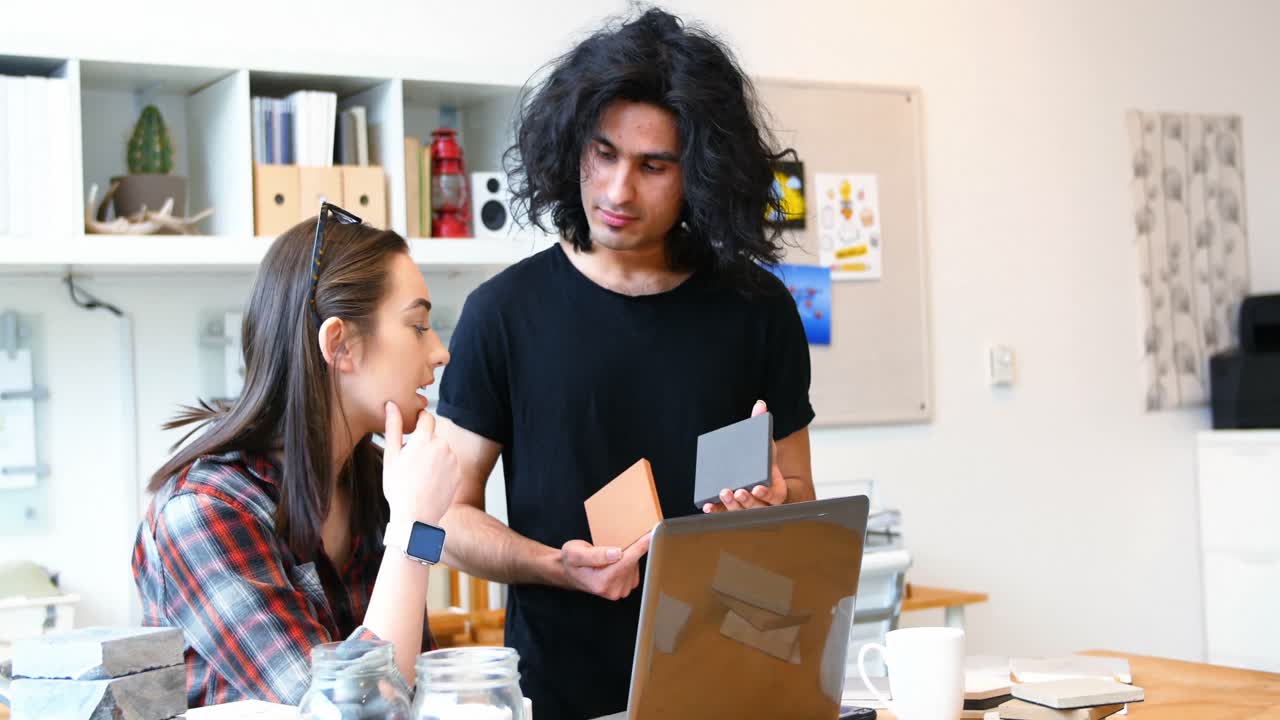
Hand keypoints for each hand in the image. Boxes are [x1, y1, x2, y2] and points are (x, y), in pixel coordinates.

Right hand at [383, 401, 459, 525]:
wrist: (415, 517)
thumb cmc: (398, 487)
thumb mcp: (391, 456)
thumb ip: (393, 427)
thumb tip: (391, 405)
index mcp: (424, 439)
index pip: (427, 417)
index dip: (420, 421)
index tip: (414, 428)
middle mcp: (442, 445)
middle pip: (434, 437)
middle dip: (425, 444)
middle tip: (411, 463)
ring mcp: (453, 460)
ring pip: (443, 452)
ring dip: (434, 458)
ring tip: (420, 476)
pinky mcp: (459, 473)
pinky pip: (450, 466)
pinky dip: (442, 471)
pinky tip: (431, 483)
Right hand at [558, 532, 651, 600]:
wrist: (568, 573)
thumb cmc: (570, 561)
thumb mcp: (575, 552)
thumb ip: (595, 554)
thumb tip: (617, 553)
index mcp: (602, 581)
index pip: (627, 560)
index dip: (640, 546)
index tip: (652, 534)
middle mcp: (613, 590)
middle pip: (633, 562)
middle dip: (629, 548)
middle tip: (614, 542)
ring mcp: (620, 591)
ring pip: (635, 565)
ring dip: (628, 555)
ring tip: (611, 553)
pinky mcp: (625, 588)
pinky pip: (635, 570)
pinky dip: (629, 561)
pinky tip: (617, 559)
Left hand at [702, 399, 786, 513]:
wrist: (757, 475)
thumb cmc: (763, 461)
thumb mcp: (764, 444)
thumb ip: (761, 427)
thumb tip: (760, 404)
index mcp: (776, 489)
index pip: (774, 495)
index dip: (766, 493)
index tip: (758, 487)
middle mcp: (763, 502)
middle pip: (757, 506)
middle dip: (746, 500)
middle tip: (737, 491)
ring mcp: (748, 508)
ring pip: (742, 511)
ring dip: (732, 505)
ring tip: (723, 492)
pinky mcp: (734, 510)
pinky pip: (726, 514)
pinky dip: (717, 511)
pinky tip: (708, 506)